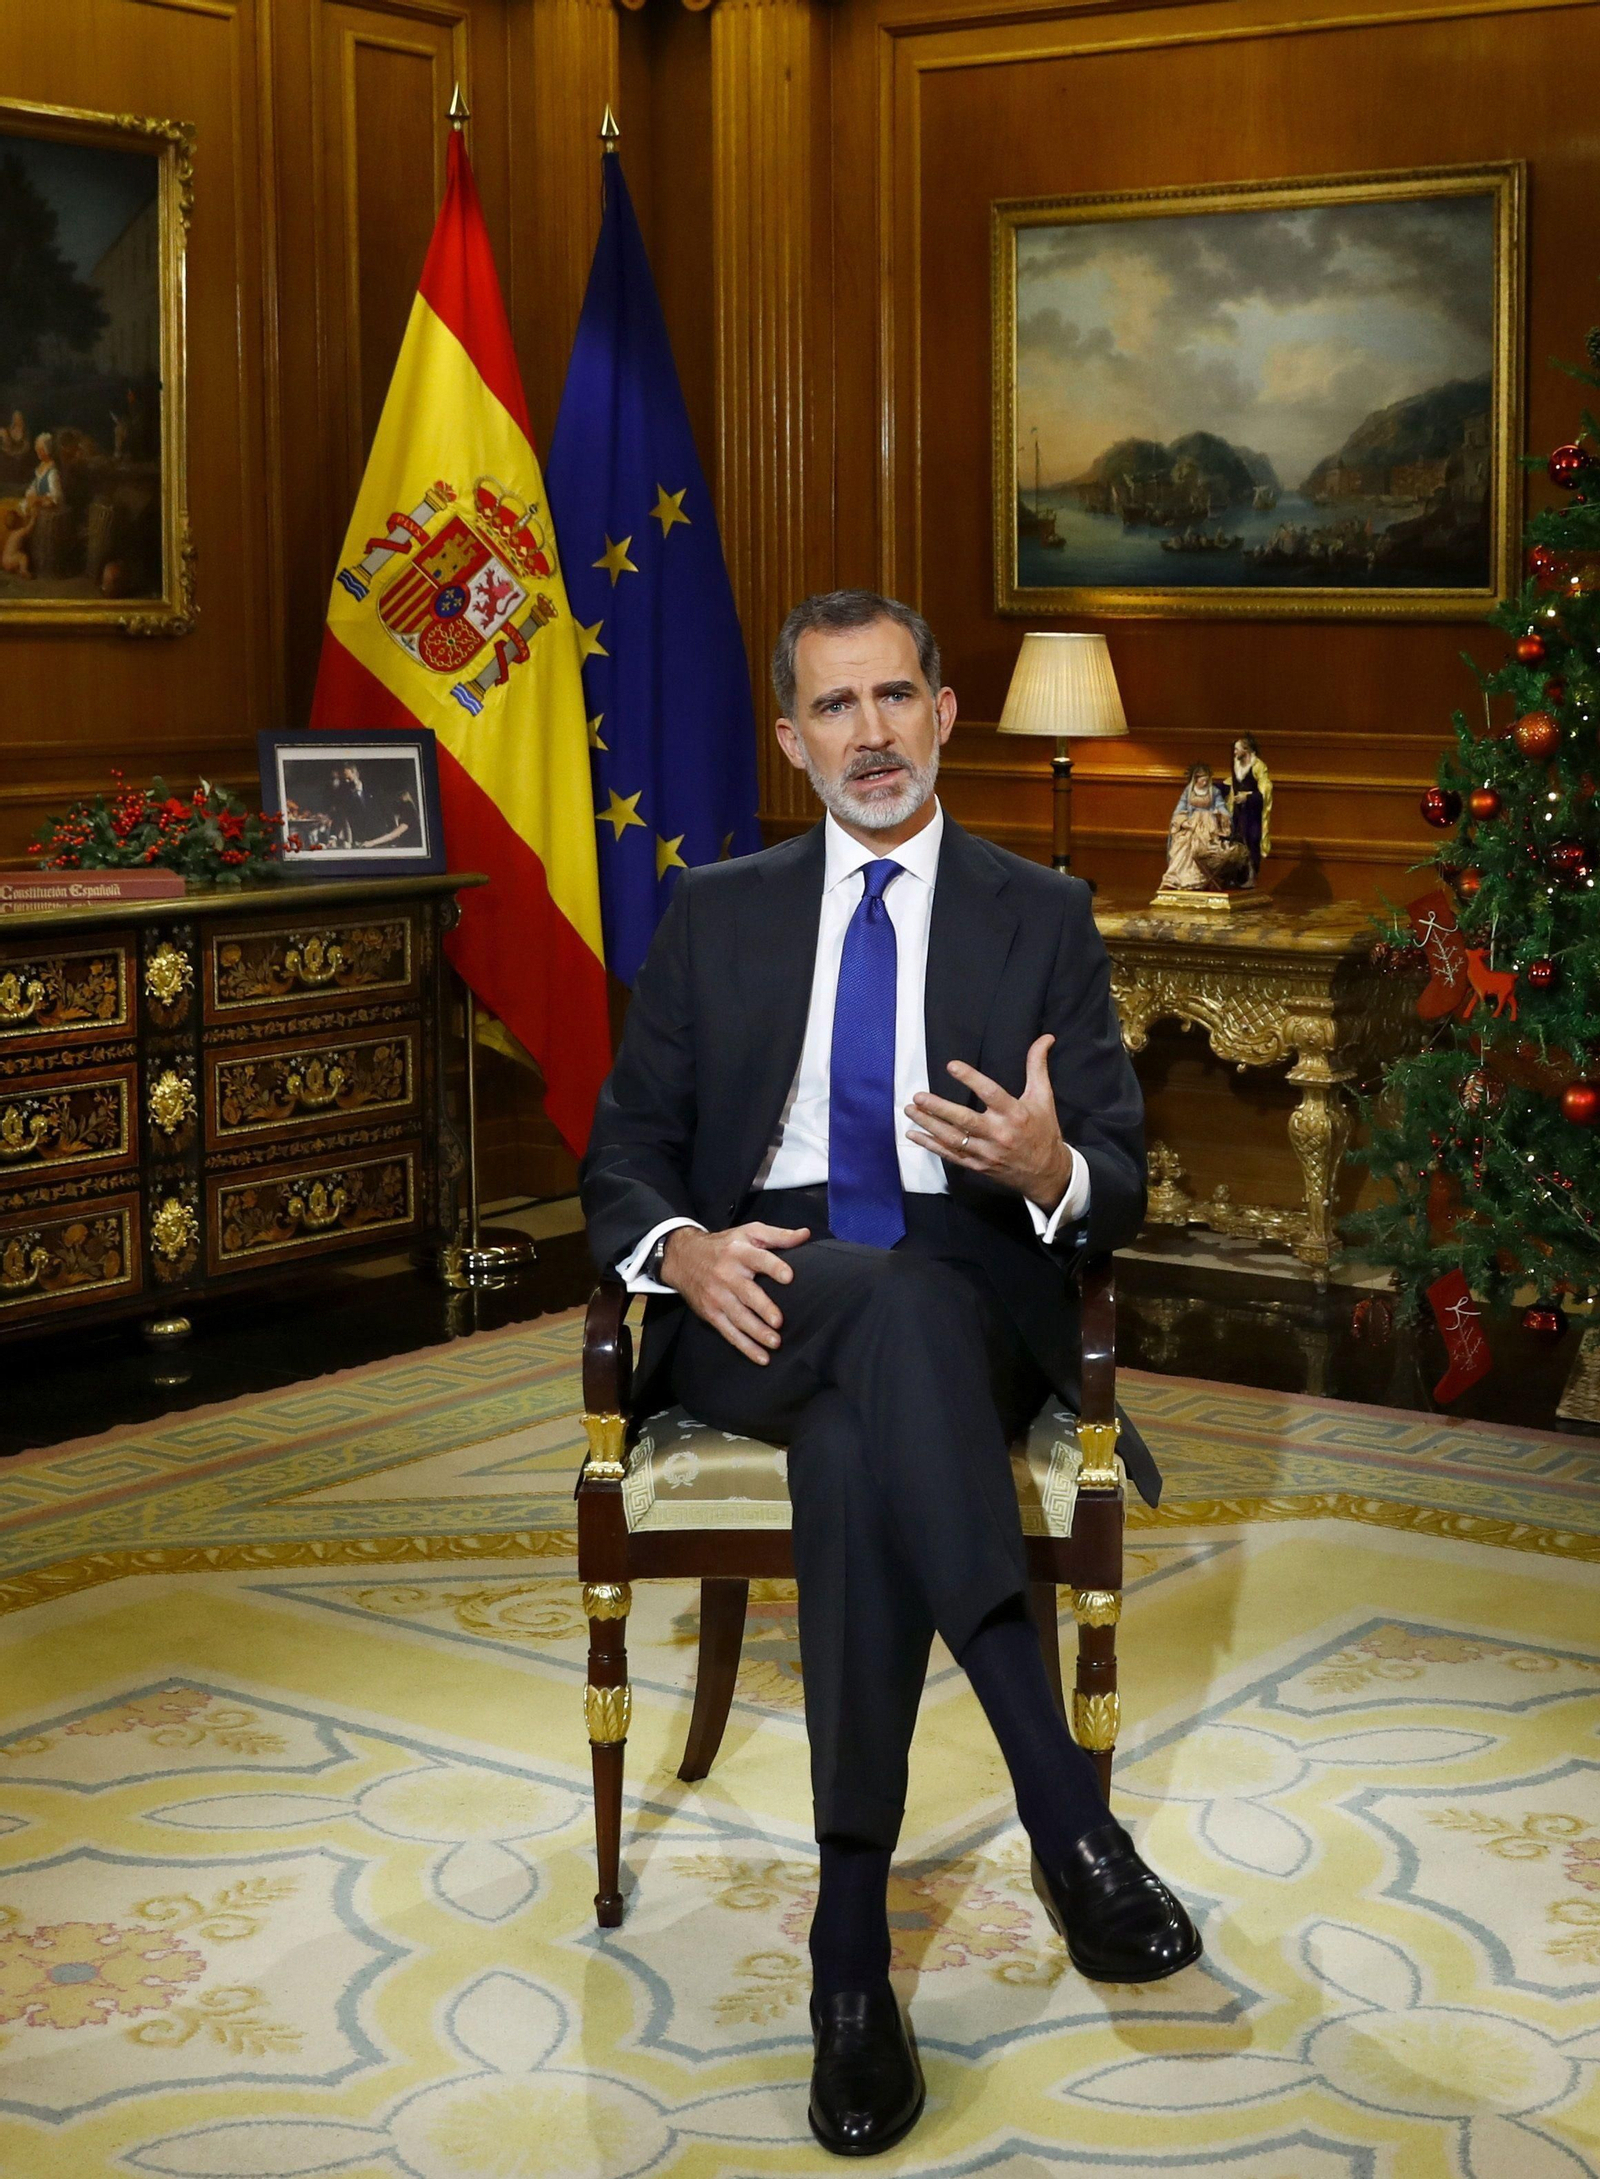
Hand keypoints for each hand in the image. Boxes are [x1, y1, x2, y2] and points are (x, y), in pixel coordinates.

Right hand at [662, 1221, 810, 1365]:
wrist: (684, 1257)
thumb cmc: (726, 1245)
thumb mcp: (749, 1233)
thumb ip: (779, 1236)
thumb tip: (805, 1234)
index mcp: (739, 1252)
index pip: (758, 1259)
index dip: (774, 1267)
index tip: (789, 1277)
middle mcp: (726, 1274)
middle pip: (747, 1293)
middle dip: (762, 1308)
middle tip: (779, 1321)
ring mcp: (717, 1296)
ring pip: (738, 1317)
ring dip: (756, 1333)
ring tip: (775, 1343)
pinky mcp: (711, 1313)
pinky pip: (729, 1332)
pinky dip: (745, 1347)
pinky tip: (762, 1357)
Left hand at [905, 1033, 1071, 1211]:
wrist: (1046, 1173)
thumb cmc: (1043, 1130)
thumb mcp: (1043, 1097)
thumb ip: (1037, 1066)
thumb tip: (1045, 1038)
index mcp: (1014, 1114)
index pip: (991, 1093)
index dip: (971, 1079)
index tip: (951, 1065)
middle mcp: (999, 1134)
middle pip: (965, 1120)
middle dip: (939, 1108)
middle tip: (918, 1096)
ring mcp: (986, 1152)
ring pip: (952, 1139)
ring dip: (928, 1125)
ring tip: (910, 1110)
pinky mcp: (977, 1165)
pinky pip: (950, 1155)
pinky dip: (930, 1145)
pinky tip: (914, 1134)